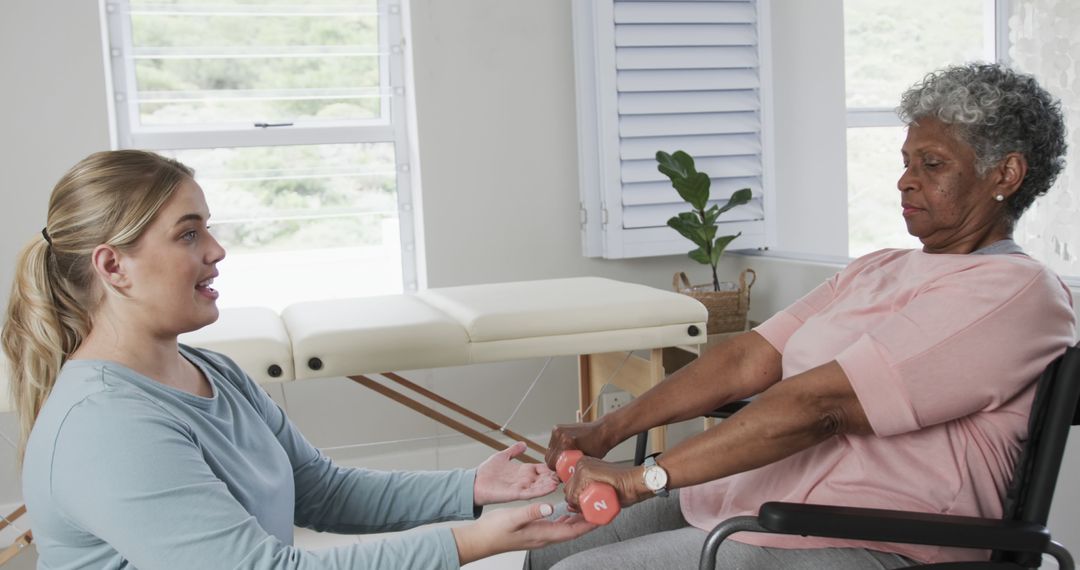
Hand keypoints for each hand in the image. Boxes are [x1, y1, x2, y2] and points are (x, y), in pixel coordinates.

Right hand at [452, 502, 596, 564]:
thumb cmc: (494, 530)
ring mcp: (539, 534)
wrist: (479, 540)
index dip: (589, 524)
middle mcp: (544, 536)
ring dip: (578, 519)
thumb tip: (550, 508)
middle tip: (602, 509)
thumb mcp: (513, 517)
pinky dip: (565, 517)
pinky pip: (555, 525)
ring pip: (565, 528)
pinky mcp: (533, 530)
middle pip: (573, 530)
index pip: (573, 531)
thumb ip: (532, 512)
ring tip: (590, 508)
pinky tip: (566, 510)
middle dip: (588, 521)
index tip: (603, 516)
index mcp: (542, 534)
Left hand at [474, 442, 559, 505]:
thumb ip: (514, 451)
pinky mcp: (515, 494)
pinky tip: (551, 487)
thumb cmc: (486, 472)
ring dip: (550, 484)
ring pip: (540, 486)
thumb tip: (523, 443)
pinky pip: (531, 492)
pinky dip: (541, 490)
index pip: (541, 469)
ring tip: (560, 482)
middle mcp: (524, 480)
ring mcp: (521, 487)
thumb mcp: (502, 456)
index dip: (551, 468)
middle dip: (553, 477)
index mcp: (523, 471)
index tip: (561, 466)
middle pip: (543, 478)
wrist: (474, 482)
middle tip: (566, 476)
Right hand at [544, 420, 614, 469]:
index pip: (551, 463)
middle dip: (556, 463)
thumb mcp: (585, 462)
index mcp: (566, 443)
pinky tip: (567, 448)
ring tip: (568, 456)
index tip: (563, 471)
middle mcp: (560, 435)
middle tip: (566, 465)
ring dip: (556, 455)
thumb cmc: (598, 446)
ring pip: (550, 450)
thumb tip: (561, 478)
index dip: (557, 470)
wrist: (602, 431)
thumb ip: (571, 470)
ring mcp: (558, 430)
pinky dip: (557, 447)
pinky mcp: (558, 428)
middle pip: (549, 456)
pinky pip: (552, 443)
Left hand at [563, 456, 647, 512]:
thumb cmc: (621, 487)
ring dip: (584, 505)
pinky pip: (576, 496)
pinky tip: (600, 499)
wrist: (635, 482)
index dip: (578, 499)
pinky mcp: (585, 472)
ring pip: (572, 495)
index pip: (569, 488)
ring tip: (601, 499)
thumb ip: (583, 497)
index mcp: (582, 466)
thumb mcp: (598, 491)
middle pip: (568, 491)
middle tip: (597, 502)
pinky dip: (586, 505)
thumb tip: (570, 506)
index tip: (591, 500)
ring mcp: (582, 467)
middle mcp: (580, 464)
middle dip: (579, 503)